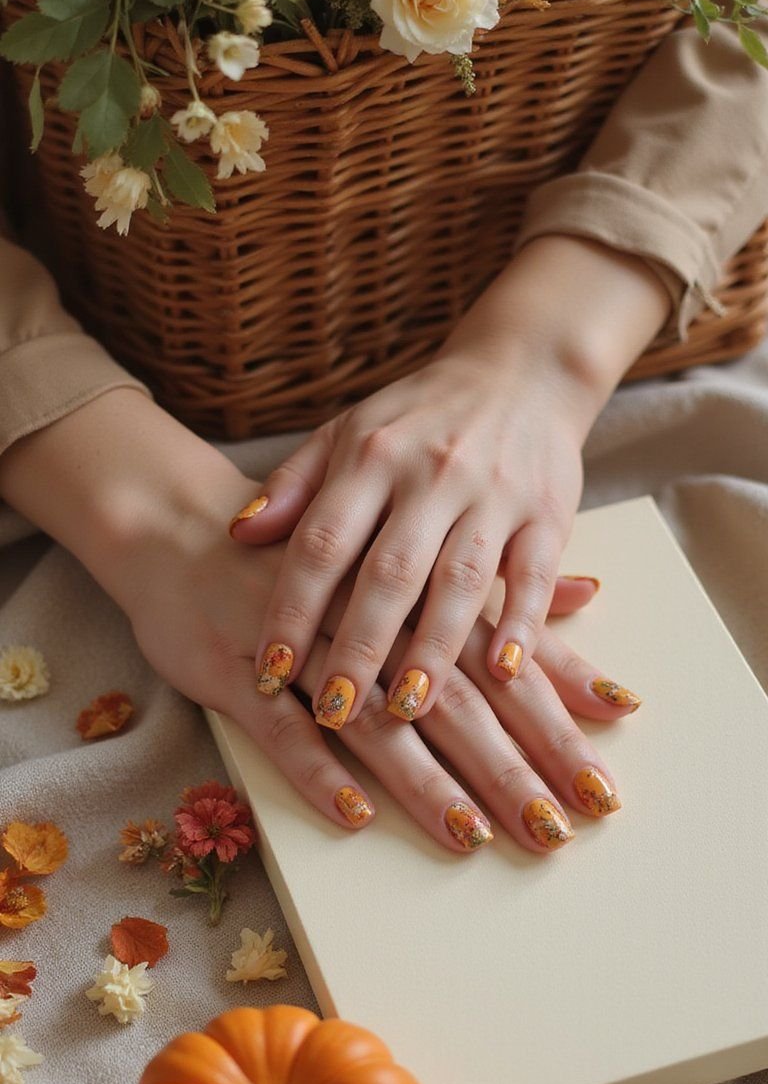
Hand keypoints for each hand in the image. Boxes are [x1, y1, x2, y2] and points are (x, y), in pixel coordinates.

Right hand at [0, 389, 640, 853]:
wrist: (179, 522)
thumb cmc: (313, 549)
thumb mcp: (409, 546)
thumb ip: (494, 578)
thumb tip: (587, 592)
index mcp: (417, 586)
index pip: (502, 661)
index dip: (556, 721)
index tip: (600, 780)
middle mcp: (369, 616)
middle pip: (452, 698)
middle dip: (510, 766)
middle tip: (558, 830)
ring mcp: (300, 644)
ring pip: (373, 719)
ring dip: (425, 780)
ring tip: (474, 834)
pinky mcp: (237, 672)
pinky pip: (279, 729)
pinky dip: (318, 771)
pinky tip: (358, 815)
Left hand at [232, 236, 668, 730]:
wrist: (521, 370)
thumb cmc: (419, 416)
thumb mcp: (347, 430)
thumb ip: (294, 484)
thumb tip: (236, 532)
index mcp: (370, 456)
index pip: (322, 543)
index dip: (292, 609)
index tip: (266, 672)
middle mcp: (430, 475)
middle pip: (388, 572)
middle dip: (358, 647)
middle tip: (332, 712)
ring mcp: (492, 494)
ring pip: (460, 581)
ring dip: (433, 651)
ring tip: (406, 712)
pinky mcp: (547, 513)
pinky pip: (534, 573)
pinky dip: (523, 623)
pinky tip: (504, 672)